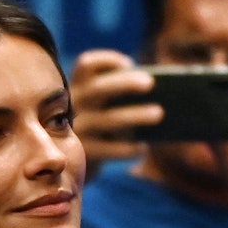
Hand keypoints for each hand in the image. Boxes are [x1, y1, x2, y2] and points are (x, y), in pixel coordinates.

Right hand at [69, 49, 162, 169]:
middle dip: (125, 83)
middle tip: (151, 83)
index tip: (130, 63)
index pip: (85, 65)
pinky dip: (127, 148)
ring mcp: (76, 129)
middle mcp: (72, 105)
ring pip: (107, 119)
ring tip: (159, 113)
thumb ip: (118, 100)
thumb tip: (157, 99)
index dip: (107, 61)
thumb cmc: (96, 131)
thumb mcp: (100, 110)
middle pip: (97, 88)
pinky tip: (143, 148)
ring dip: (135, 114)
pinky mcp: (82, 153)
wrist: (69, 166)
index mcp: (76, 88)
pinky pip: (107, 149)